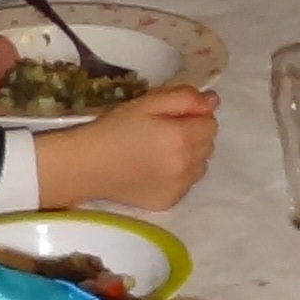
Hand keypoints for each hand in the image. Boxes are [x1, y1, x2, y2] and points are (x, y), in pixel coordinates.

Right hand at [41, 86, 220, 212]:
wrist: (87, 166)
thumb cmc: (114, 129)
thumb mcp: (147, 103)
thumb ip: (184, 98)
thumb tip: (213, 101)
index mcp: (183, 138)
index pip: (211, 123)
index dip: (194, 116)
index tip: (172, 116)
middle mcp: (187, 165)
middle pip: (208, 145)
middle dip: (193, 135)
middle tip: (164, 132)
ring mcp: (179, 187)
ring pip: (200, 166)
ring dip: (189, 156)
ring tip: (160, 152)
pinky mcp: (169, 201)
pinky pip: (186, 184)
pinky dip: (178, 176)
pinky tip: (155, 170)